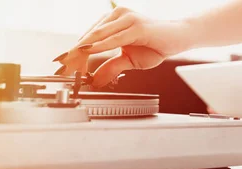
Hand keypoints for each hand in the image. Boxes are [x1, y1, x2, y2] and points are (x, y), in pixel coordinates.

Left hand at [54, 7, 193, 86]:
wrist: (180, 38)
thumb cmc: (157, 44)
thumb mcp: (130, 60)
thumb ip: (112, 67)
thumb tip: (97, 79)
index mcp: (113, 22)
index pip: (88, 37)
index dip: (73, 53)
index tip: (62, 66)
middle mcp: (117, 16)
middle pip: (89, 36)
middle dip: (73, 53)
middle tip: (61, 67)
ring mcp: (127, 19)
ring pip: (98, 35)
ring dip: (82, 50)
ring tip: (70, 62)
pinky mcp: (137, 26)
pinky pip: (115, 37)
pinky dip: (101, 45)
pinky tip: (90, 51)